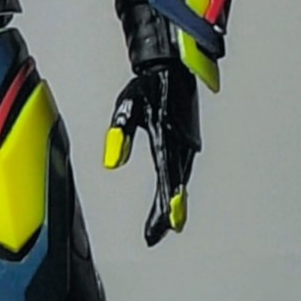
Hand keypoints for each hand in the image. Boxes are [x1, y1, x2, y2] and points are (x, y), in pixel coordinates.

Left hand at [104, 60, 200, 247]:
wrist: (175, 66)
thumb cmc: (151, 85)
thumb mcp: (128, 105)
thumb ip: (120, 134)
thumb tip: (112, 163)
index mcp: (168, 137)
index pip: (166, 178)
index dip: (165, 205)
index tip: (166, 226)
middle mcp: (183, 144)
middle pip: (176, 185)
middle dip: (168, 211)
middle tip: (158, 233)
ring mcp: (188, 143)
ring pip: (181, 179)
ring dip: (174, 201)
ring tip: (167, 224)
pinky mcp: (188, 141)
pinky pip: (183, 170)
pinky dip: (178, 186)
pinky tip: (174, 197)